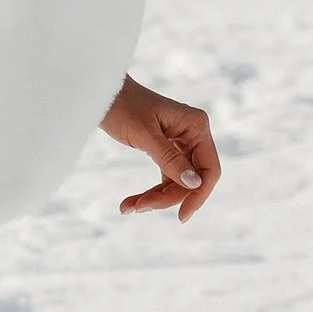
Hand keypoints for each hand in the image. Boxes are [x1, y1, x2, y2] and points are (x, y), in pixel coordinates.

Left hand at [101, 76, 219, 221]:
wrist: (103, 95)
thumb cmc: (123, 107)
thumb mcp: (145, 135)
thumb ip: (169, 159)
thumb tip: (194, 183)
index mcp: (196, 126)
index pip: (209, 169)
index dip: (199, 194)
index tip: (181, 216)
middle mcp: (193, 134)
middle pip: (191, 180)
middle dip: (167, 198)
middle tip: (138, 208)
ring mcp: (181, 143)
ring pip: (176, 183)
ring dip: (154, 198)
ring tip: (128, 207)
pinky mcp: (166, 151)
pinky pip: (164, 178)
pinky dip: (149, 192)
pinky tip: (129, 204)